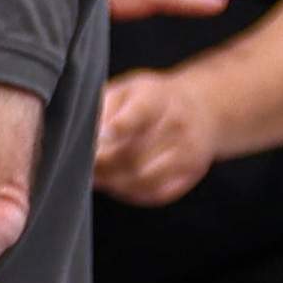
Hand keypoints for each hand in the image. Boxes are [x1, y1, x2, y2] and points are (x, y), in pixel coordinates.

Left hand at [92, 69, 217, 207]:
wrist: (202, 109)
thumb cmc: (153, 99)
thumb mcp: (129, 89)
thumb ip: (106, 106)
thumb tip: (89, 134)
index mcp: (156, 98)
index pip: (139, 113)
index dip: (117, 128)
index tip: (98, 138)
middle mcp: (176, 125)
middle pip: (134, 153)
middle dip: (103, 163)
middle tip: (80, 164)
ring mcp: (186, 152)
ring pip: (143, 178)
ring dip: (113, 182)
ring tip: (94, 177)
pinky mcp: (190, 174)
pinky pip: (156, 193)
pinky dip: (130, 194)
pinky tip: (114, 185)